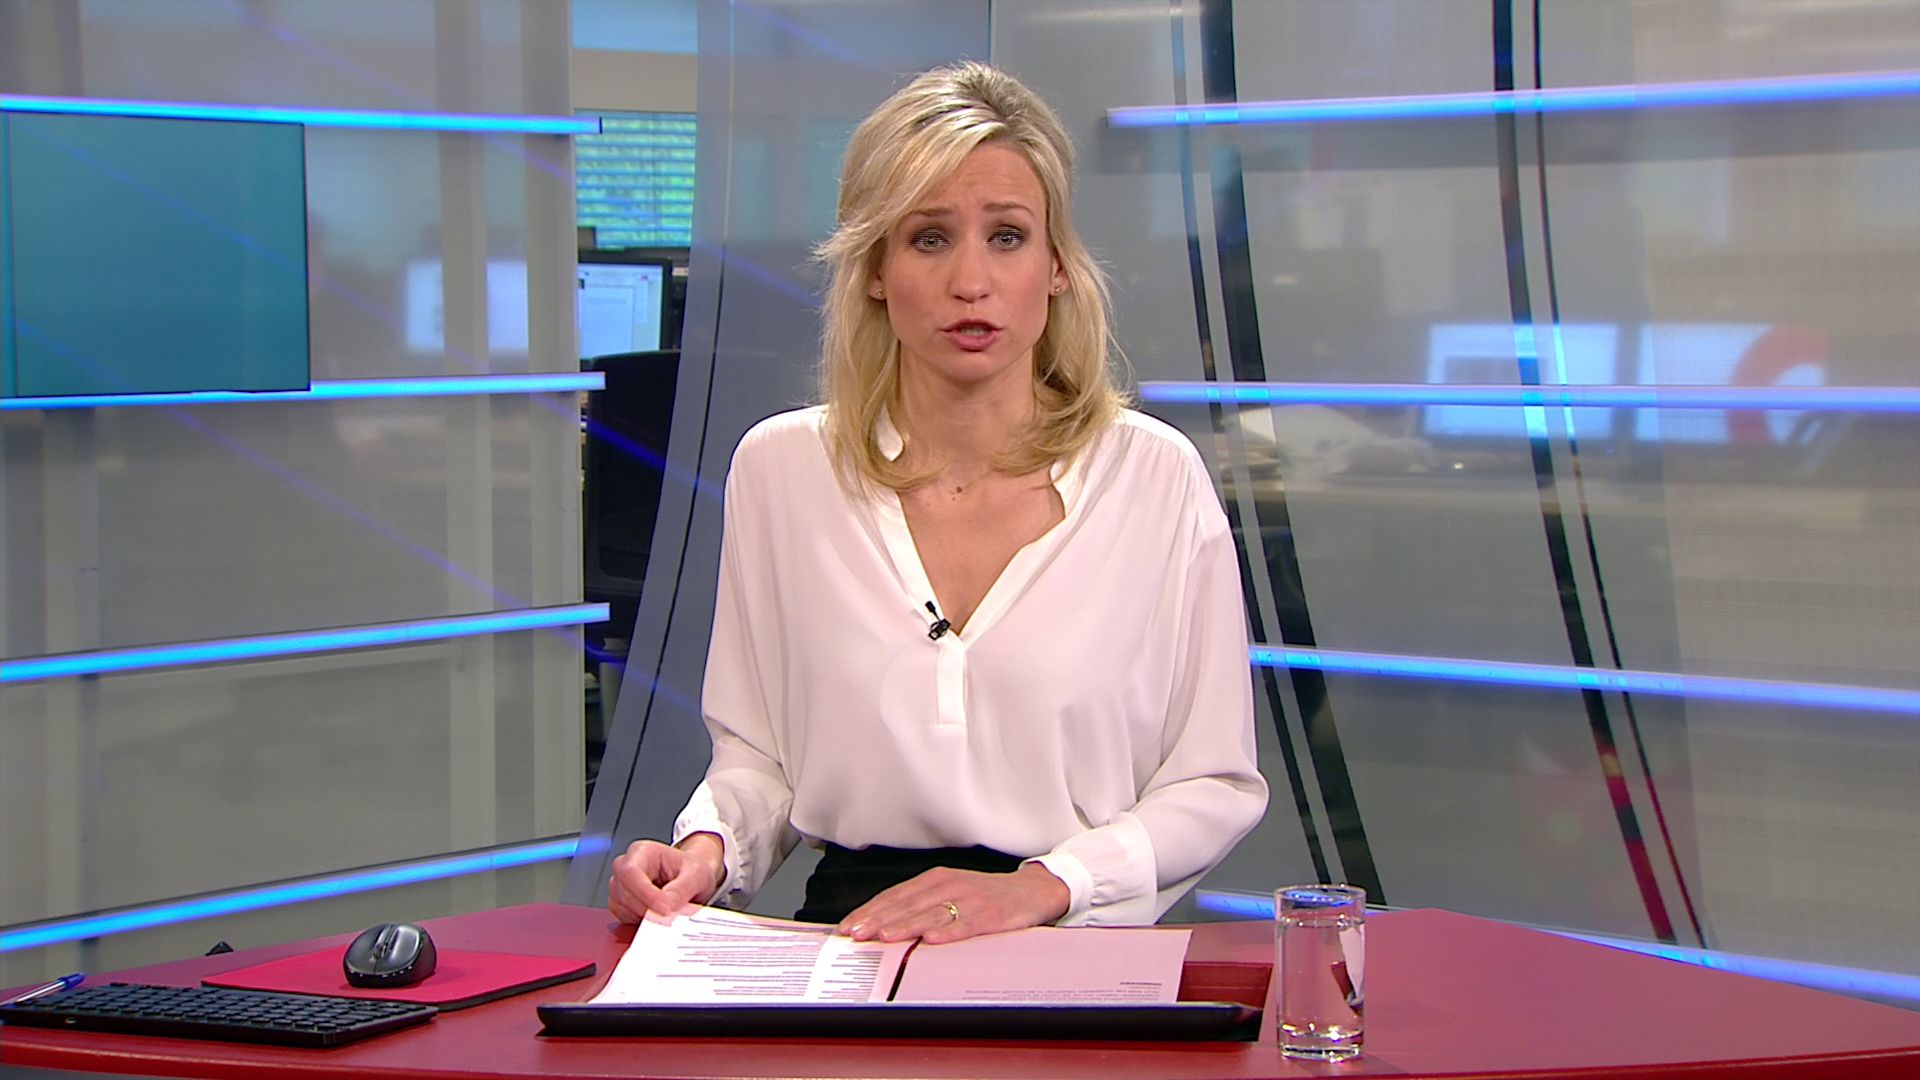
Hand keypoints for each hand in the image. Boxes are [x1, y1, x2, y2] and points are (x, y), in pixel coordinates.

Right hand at [607, 833, 724, 924]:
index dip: (645, 893)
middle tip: (670, 914)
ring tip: (667, 911)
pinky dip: (640, 922)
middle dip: (647, 908)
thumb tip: (667, 905)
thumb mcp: (695, 875)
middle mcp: (625, 866)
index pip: (631, 872)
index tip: (664, 908)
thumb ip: (681, 889)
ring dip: (644, 916)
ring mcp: (620, 885)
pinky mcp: (620, 903)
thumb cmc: (689, 868)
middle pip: (623, 892)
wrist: (692, 875)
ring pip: (621, 907)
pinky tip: (657, 915)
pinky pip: (623, 918)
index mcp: (642, 851)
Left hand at [836, 862, 1069, 943]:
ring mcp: (971, 899)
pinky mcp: (992, 914)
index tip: (847, 926)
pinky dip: (949, 932)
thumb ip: (920, 906)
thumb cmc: (985, 895)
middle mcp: (949, 885)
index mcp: (935, 880)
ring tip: (884, 937)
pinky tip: (932, 939)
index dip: (870, 911)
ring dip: (906, 925)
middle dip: (879, 920)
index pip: (895, 896)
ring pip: (932, 913)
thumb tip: (882, 926)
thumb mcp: (950, 893)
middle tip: (856, 934)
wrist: (1032, 890)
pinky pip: (967, 925)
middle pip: (908, 904)